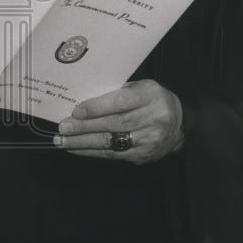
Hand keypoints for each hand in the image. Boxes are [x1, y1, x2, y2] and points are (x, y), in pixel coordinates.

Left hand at [53, 80, 182, 164]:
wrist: (180, 123)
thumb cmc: (151, 100)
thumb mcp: (140, 87)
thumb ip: (116, 91)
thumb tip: (82, 100)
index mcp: (150, 95)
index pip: (121, 102)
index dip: (97, 107)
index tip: (76, 111)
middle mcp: (153, 118)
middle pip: (113, 123)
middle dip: (84, 127)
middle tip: (62, 128)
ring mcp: (149, 139)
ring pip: (110, 141)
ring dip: (82, 142)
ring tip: (62, 141)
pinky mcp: (143, 155)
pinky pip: (113, 154)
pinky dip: (91, 151)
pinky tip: (76, 149)